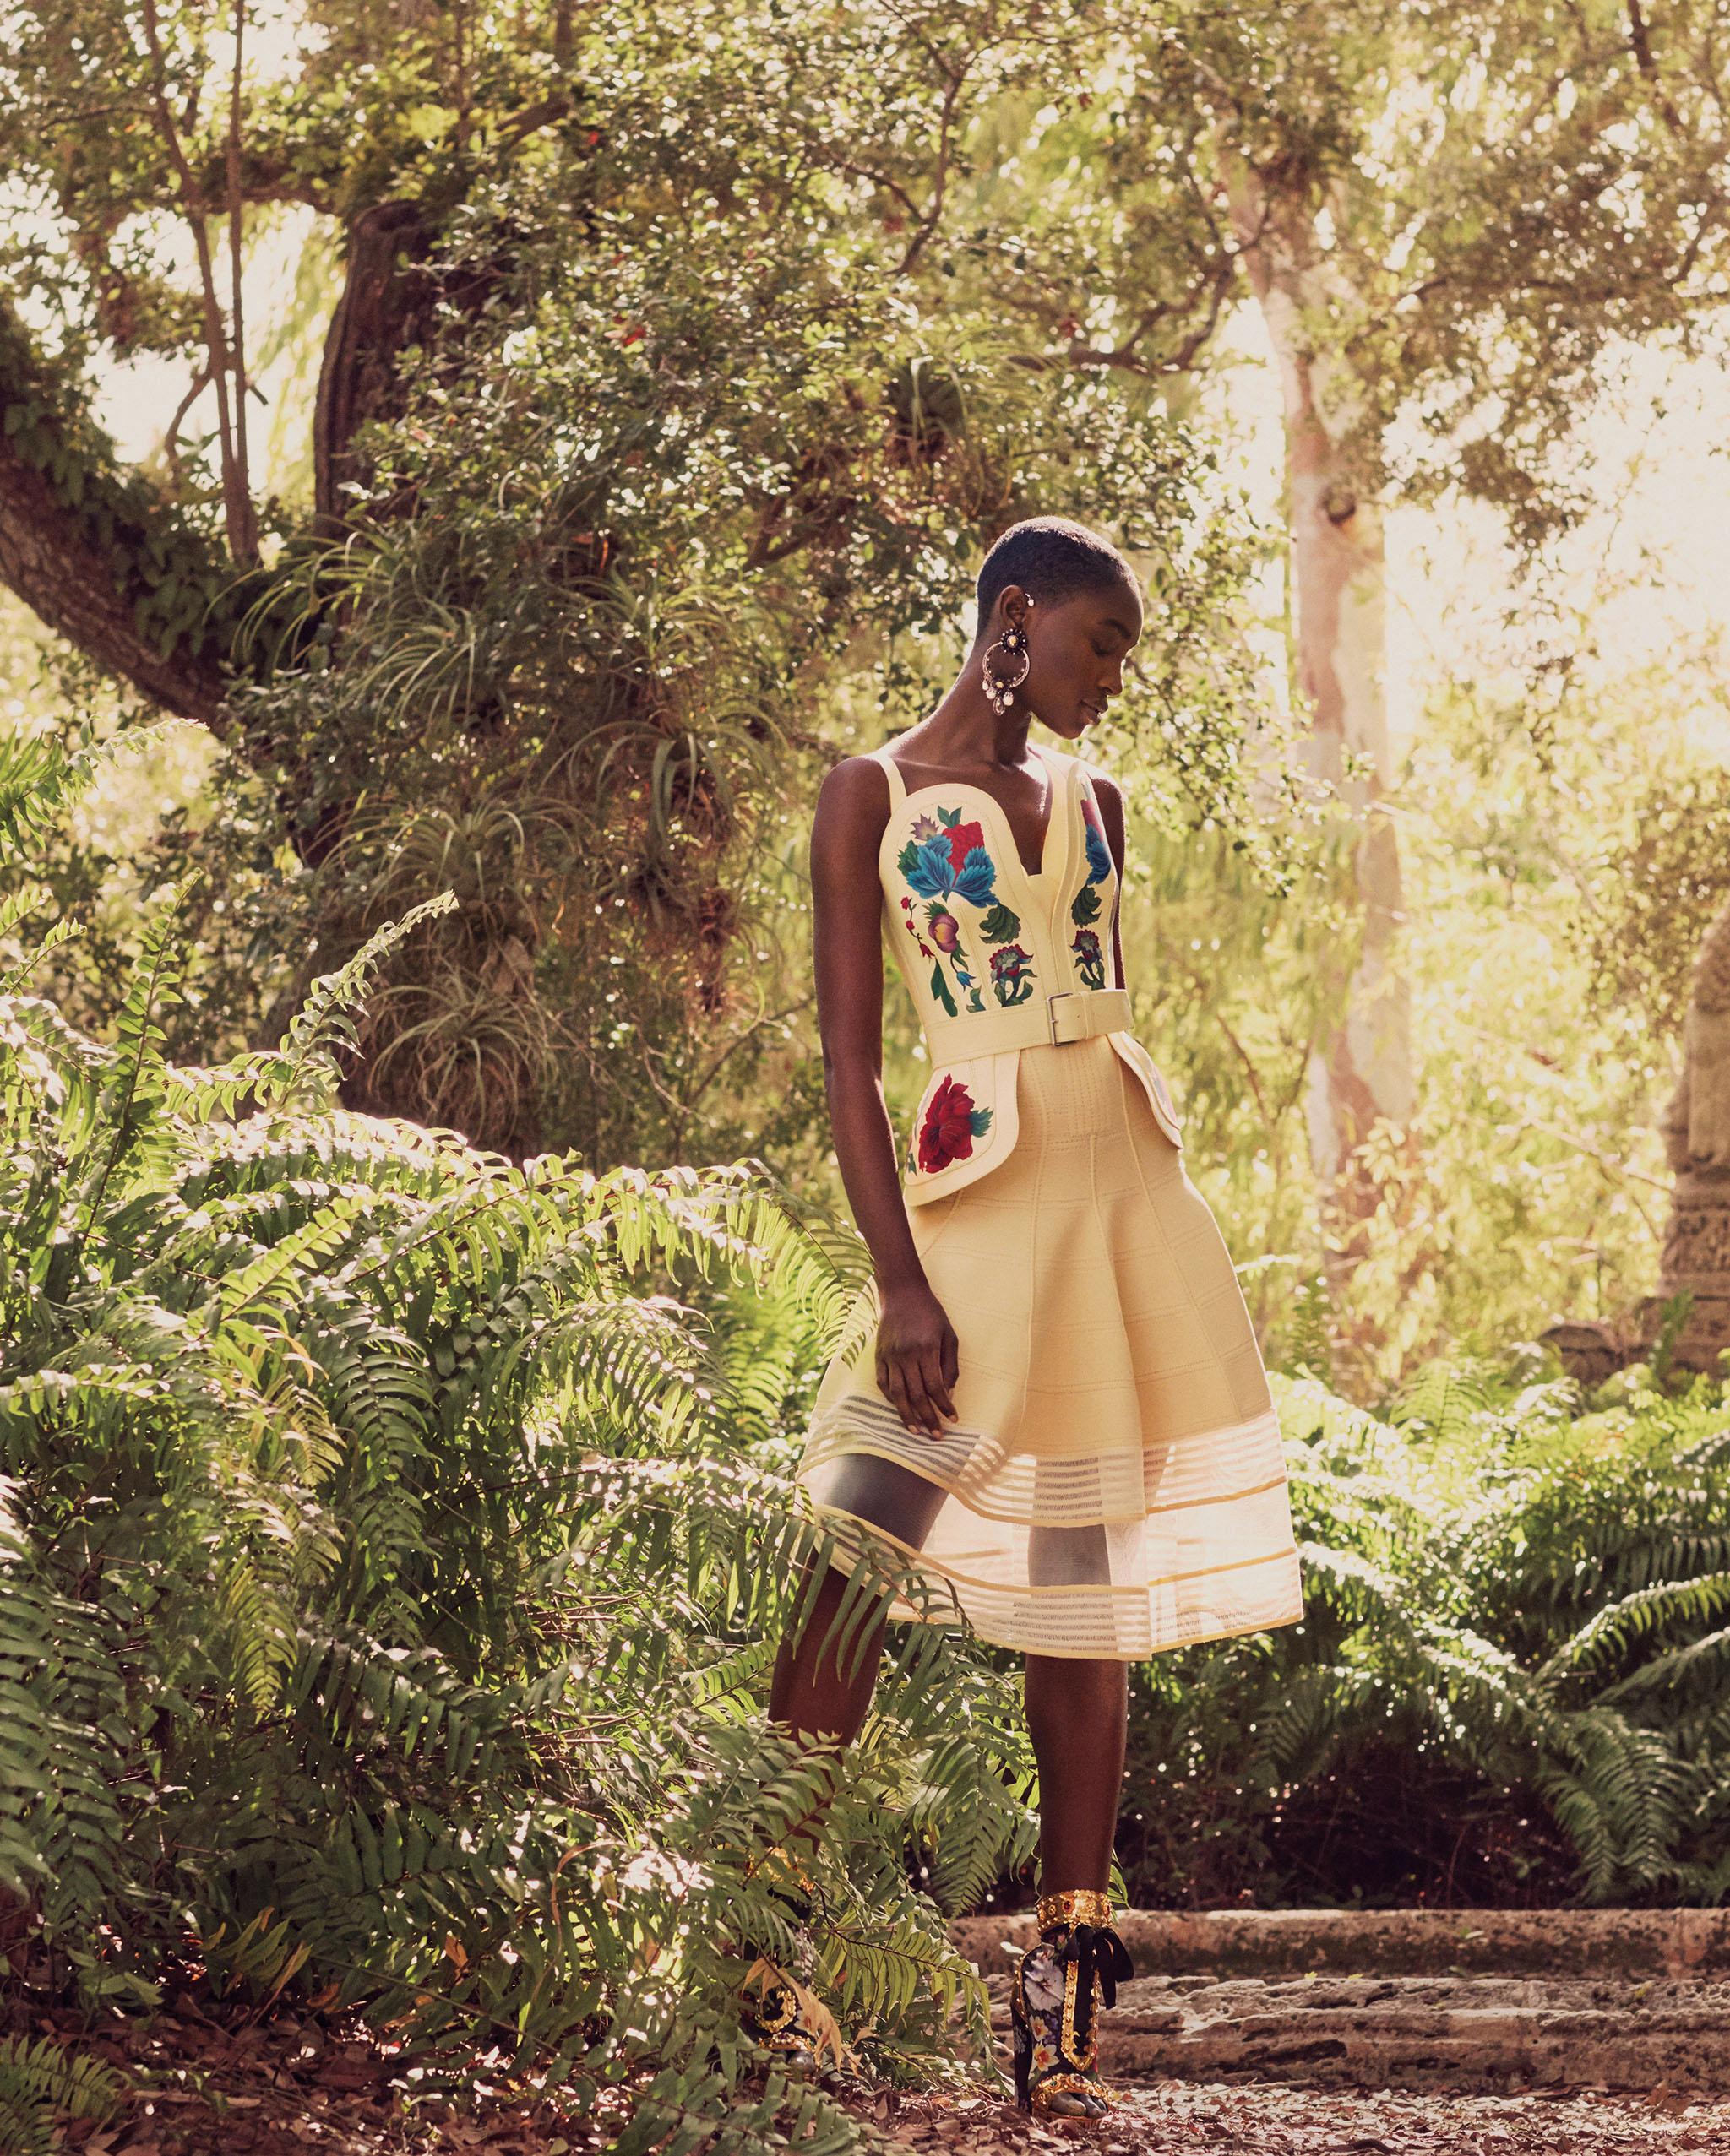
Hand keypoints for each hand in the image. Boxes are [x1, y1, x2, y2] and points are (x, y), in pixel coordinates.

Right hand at [874, 1282, 960, 1437]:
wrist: (902, 1294)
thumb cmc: (931, 1314)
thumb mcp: (949, 1335)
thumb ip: (950, 1364)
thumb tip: (948, 1392)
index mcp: (926, 1349)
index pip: (935, 1387)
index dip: (944, 1406)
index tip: (952, 1419)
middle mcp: (906, 1355)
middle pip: (916, 1395)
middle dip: (928, 1418)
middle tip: (936, 1435)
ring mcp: (889, 1356)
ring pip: (897, 1394)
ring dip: (907, 1416)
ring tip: (916, 1431)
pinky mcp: (878, 1356)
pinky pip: (883, 1383)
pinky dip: (891, 1399)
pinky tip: (899, 1410)